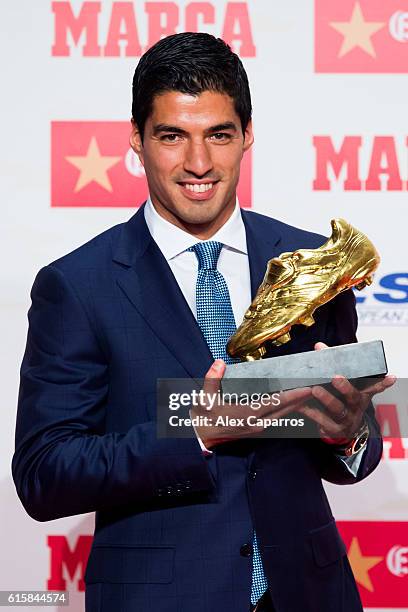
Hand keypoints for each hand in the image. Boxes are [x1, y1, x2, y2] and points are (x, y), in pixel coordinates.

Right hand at [192, 359, 312, 448]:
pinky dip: (287, 411)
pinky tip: (293, 404)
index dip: (292, 396)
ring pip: (282, 416)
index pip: (275, 403)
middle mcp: (256, 422)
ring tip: (308, 394)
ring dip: (296, 405)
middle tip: (316, 387)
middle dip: (301, 399)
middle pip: (284, 410)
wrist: (200, 438)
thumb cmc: (203, 418)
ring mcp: (257, 428)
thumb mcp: (204, 398)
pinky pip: (277, 419)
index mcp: (246, 413)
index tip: (306, 388)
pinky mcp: (256, 430)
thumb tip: (219, 363)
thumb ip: (213, 379)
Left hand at [297, 342, 395, 444]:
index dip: (383, 382)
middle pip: (353, 397)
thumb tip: (319, 346)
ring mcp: (345, 419)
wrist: (341, 429)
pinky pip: (320, 420)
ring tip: (315, 389)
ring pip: (336, 409)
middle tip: (335, 377)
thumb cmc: (341, 400)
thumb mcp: (341, 385)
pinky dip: (310, 412)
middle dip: (345, 386)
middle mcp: (355, 407)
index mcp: (361, 394)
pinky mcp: (332, 428)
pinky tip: (300, 405)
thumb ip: (331, 365)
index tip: (390, 377)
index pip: (374, 387)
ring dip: (326, 398)